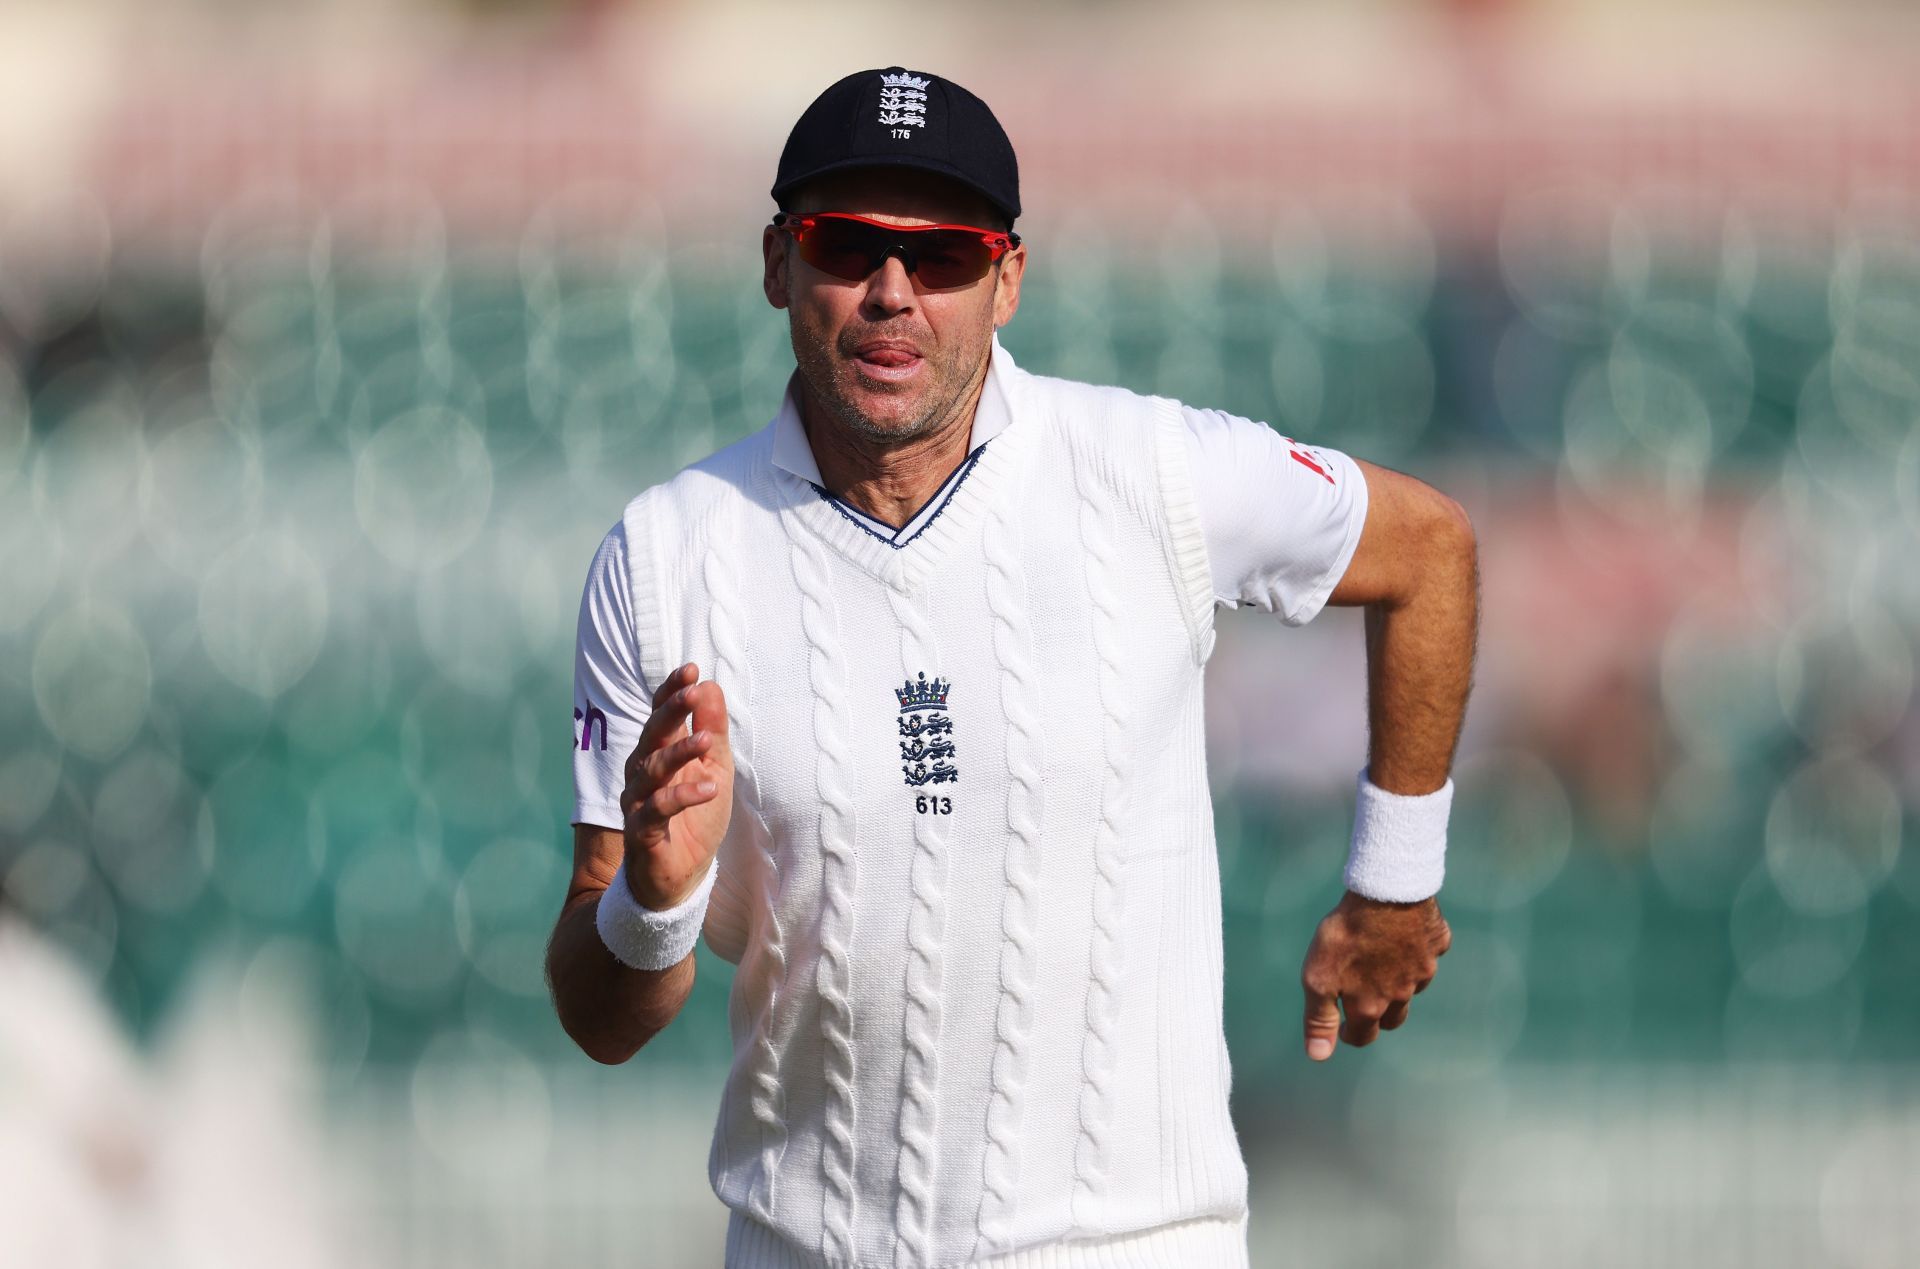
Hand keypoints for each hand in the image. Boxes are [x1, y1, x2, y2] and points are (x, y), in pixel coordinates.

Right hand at [619, 662, 734, 909]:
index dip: (671, 692)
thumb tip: (711, 686)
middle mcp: (642, 772)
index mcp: (659, 753)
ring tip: (708, 741)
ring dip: (680, 752)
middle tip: (692, 692)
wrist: (683, 875)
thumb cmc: (696, 817)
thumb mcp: (714, 768)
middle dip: (671, 711)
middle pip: (652, 735)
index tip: (691, 668)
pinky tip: (708, 788)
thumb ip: (713, 730)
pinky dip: (682, 796)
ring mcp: (638, 801)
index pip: (660, 715)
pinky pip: (658, 809)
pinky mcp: (641, 831)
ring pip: (652, 769)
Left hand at [1300, 890, 1450, 1060]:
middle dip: (1377, 1016)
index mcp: (1371, 1005)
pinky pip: (1427, 955)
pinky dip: (1416, 953)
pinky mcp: (1436, 944)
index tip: (1343, 1028)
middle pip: (1392, 1018)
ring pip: (1412, 988)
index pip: (1364, 1036)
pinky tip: (1404, 938)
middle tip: (1363, 1001)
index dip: (1350, 1034)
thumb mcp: (1318, 978)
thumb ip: (1319, 1018)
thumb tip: (1319, 1055)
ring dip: (1398, 985)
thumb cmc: (1346, 936)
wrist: (1385, 893)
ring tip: (1381, 967)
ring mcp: (1423, 969)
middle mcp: (1402, 993)